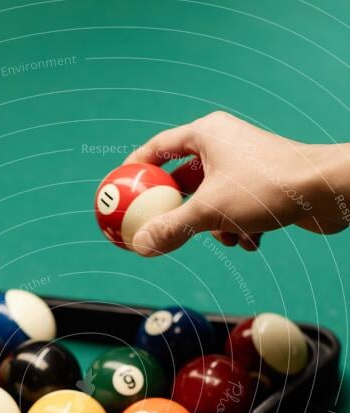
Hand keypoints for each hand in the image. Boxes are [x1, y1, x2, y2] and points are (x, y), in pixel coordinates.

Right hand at [124, 111, 348, 255]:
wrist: (325, 192)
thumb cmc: (268, 188)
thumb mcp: (210, 212)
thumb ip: (171, 229)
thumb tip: (140, 246)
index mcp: (206, 134)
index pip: (157, 148)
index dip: (134, 171)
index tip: (119, 191)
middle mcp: (224, 145)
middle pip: (183, 180)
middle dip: (177, 211)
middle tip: (155, 230)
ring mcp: (243, 165)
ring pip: (210, 202)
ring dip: (214, 228)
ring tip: (228, 236)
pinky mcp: (262, 186)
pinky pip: (235, 211)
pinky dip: (238, 229)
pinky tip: (253, 240)